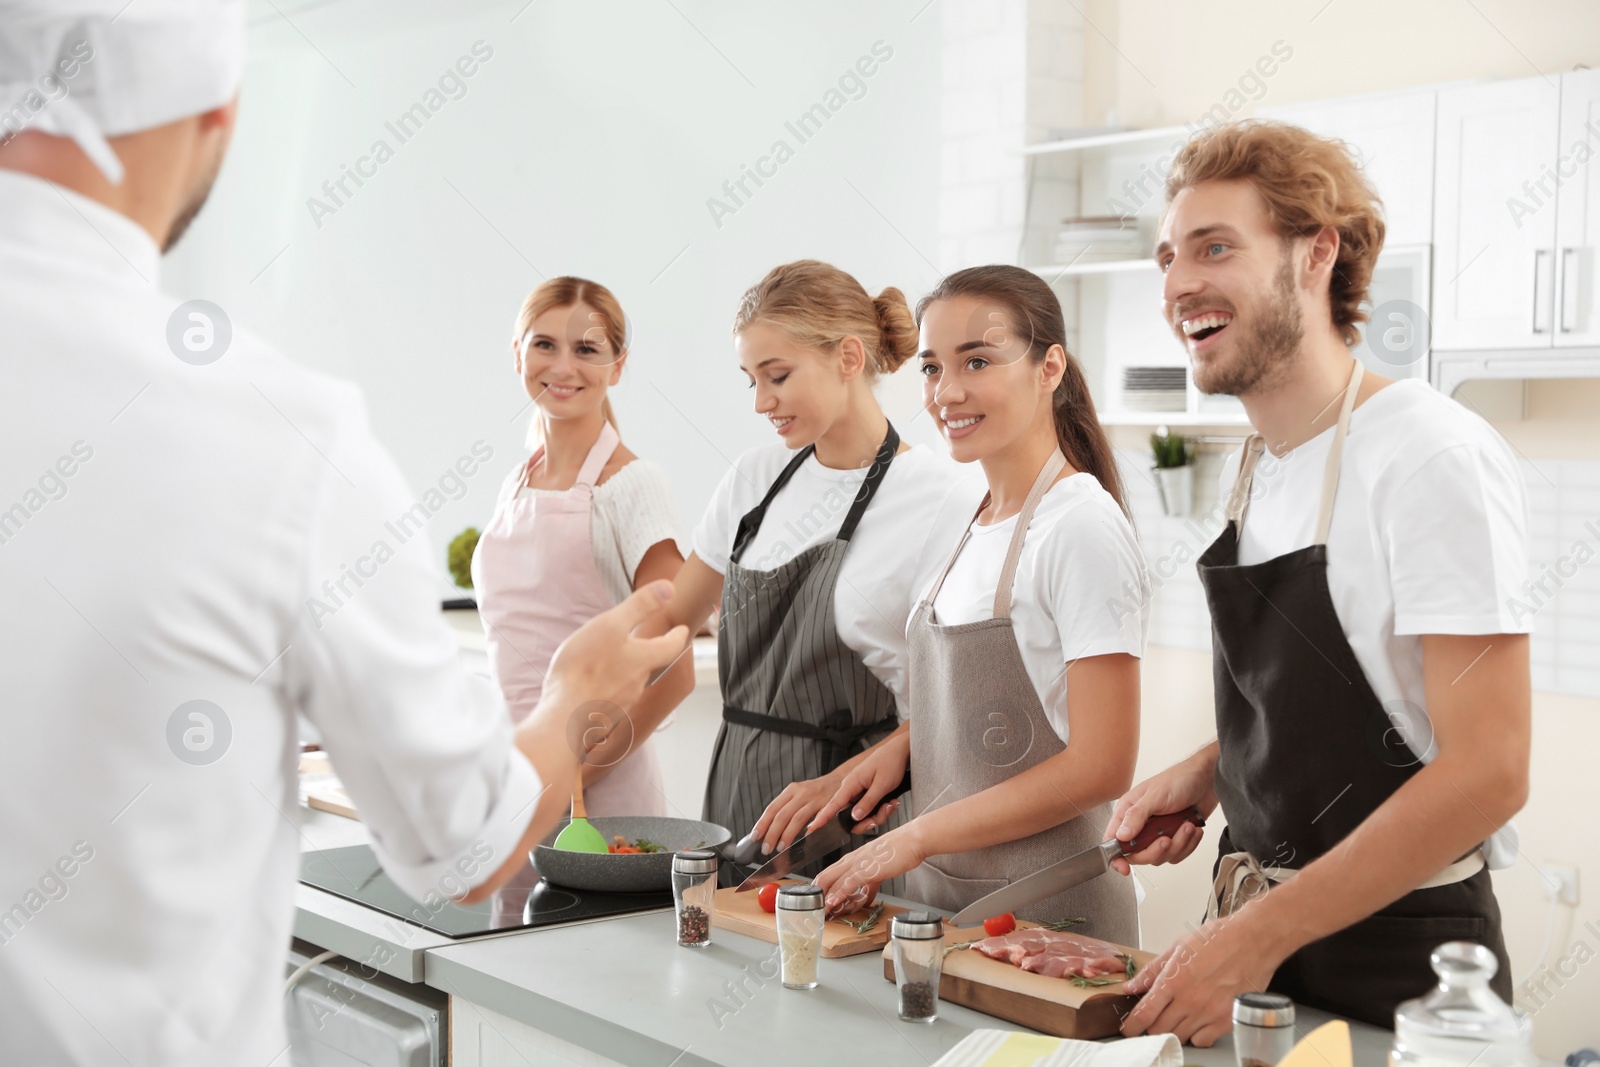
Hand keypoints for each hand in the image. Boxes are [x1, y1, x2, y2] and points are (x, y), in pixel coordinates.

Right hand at [540, 580, 689, 719]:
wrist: (563, 718)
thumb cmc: (585, 669)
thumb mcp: (611, 625)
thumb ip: (640, 606)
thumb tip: (670, 588)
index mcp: (643, 660)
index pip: (671, 647)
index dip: (677, 636)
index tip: (681, 630)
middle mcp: (637, 684)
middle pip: (649, 665)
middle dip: (647, 652)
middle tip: (642, 641)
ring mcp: (620, 704)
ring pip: (628, 682)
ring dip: (623, 671)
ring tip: (609, 661)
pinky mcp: (602, 717)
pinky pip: (608, 699)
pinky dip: (604, 689)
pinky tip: (589, 686)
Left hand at [750, 771, 847, 856]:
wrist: (841, 780)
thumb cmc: (818, 792)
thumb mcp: (800, 795)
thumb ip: (788, 809)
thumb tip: (770, 831)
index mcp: (791, 790)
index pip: (772, 808)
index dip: (763, 823)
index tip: (755, 837)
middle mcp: (801, 793)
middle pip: (782, 815)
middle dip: (772, 833)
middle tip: (766, 848)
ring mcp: (815, 798)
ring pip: (797, 818)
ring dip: (787, 835)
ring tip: (780, 848)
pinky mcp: (829, 804)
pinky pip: (819, 818)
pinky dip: (811, 829)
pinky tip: (805, 838)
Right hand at [806, 734, 908, 835]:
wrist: (899, 751)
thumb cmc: (890, 763)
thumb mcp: (881, 785)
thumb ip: (868, 802)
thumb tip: (854, 818)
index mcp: (851, 783)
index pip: (834, 804)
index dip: (823, 817)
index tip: (812, 827)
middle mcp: (852, 789)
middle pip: (852, 816)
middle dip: (869, 820)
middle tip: (884, 812)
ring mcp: (859, 792)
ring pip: (863, 815)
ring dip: (879, 814)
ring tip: (891, 804)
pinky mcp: (866, 794)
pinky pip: (870, 810)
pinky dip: (882, 810)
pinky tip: (891, 802)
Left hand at [813, 822, 923, 916]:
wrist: (914, 839)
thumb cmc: (900, 851)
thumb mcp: (880, 869)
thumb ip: (870, 884)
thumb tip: (864, 898)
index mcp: (853, 858)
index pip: (829, 873)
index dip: (820, 888)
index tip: (817, 902)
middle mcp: (852, 860)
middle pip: (825, 876)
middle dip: (816, 894)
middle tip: (812, 908)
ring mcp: (858, 863)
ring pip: (833, 880)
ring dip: (825, 898)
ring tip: (818, 911)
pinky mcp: (868, 869)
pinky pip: (849, 883)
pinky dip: (839, 894)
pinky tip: (833, 903)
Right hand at [1104, 748, 1216, 875]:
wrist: (1208, 780)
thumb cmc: (1179, 780)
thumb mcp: (1155, 796)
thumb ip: (1136, 816)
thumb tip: (1121, 836)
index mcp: (1128, 811)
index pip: (1113, 839)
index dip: (1116, 856)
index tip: (1124, 868)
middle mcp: (1141, 824)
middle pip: (1139, 854)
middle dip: (1156, 850)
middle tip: (1166, 839)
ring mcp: (1158, 832)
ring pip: (1161, 856)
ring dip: (1178, 844)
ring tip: (1186, 826)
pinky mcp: (1176, 837)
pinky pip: (1178, 854)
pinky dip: (1188, 844)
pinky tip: (1192, 828)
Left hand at [1120, 910, 1286, 1046]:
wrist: (1253, 941)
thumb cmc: (1218, 939)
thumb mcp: (1178, 948)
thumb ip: (1152, 971)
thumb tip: (1131, 986)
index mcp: (1174, 980)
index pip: (1144, 1013)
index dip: (1132, 1025)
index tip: (1128, 1028)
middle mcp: (1190, 1000)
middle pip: (1159, 1029)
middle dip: (1150, 1028)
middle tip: (1151, 1020)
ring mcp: (1209, 1013)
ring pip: (1179, 1037)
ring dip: (1172, 1031)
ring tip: (1175, 1017)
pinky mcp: (1227, 1021)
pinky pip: (1203, 1041)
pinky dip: (1195, 1036)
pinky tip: (1196, 1022)